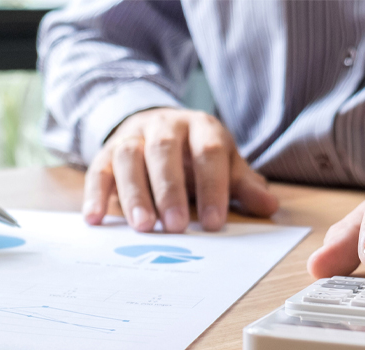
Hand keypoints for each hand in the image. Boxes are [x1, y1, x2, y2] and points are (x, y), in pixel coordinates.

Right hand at [83, 107, 277, 232]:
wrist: (158, 125)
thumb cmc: (196, 153)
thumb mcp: (226, 163)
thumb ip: (244, 186)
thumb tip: (269, 206)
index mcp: (200, 127)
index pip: (208, 152)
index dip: (211, 187)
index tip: (213, 223)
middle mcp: (164, 125)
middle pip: (164, 151)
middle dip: (169, 190)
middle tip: (175, 226)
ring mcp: (133, 136)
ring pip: (129, 157)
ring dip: (134, 193)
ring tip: (142, 227)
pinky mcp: (106, 151)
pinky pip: (98, 170)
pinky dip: (95, 194)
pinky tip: (96, 218)